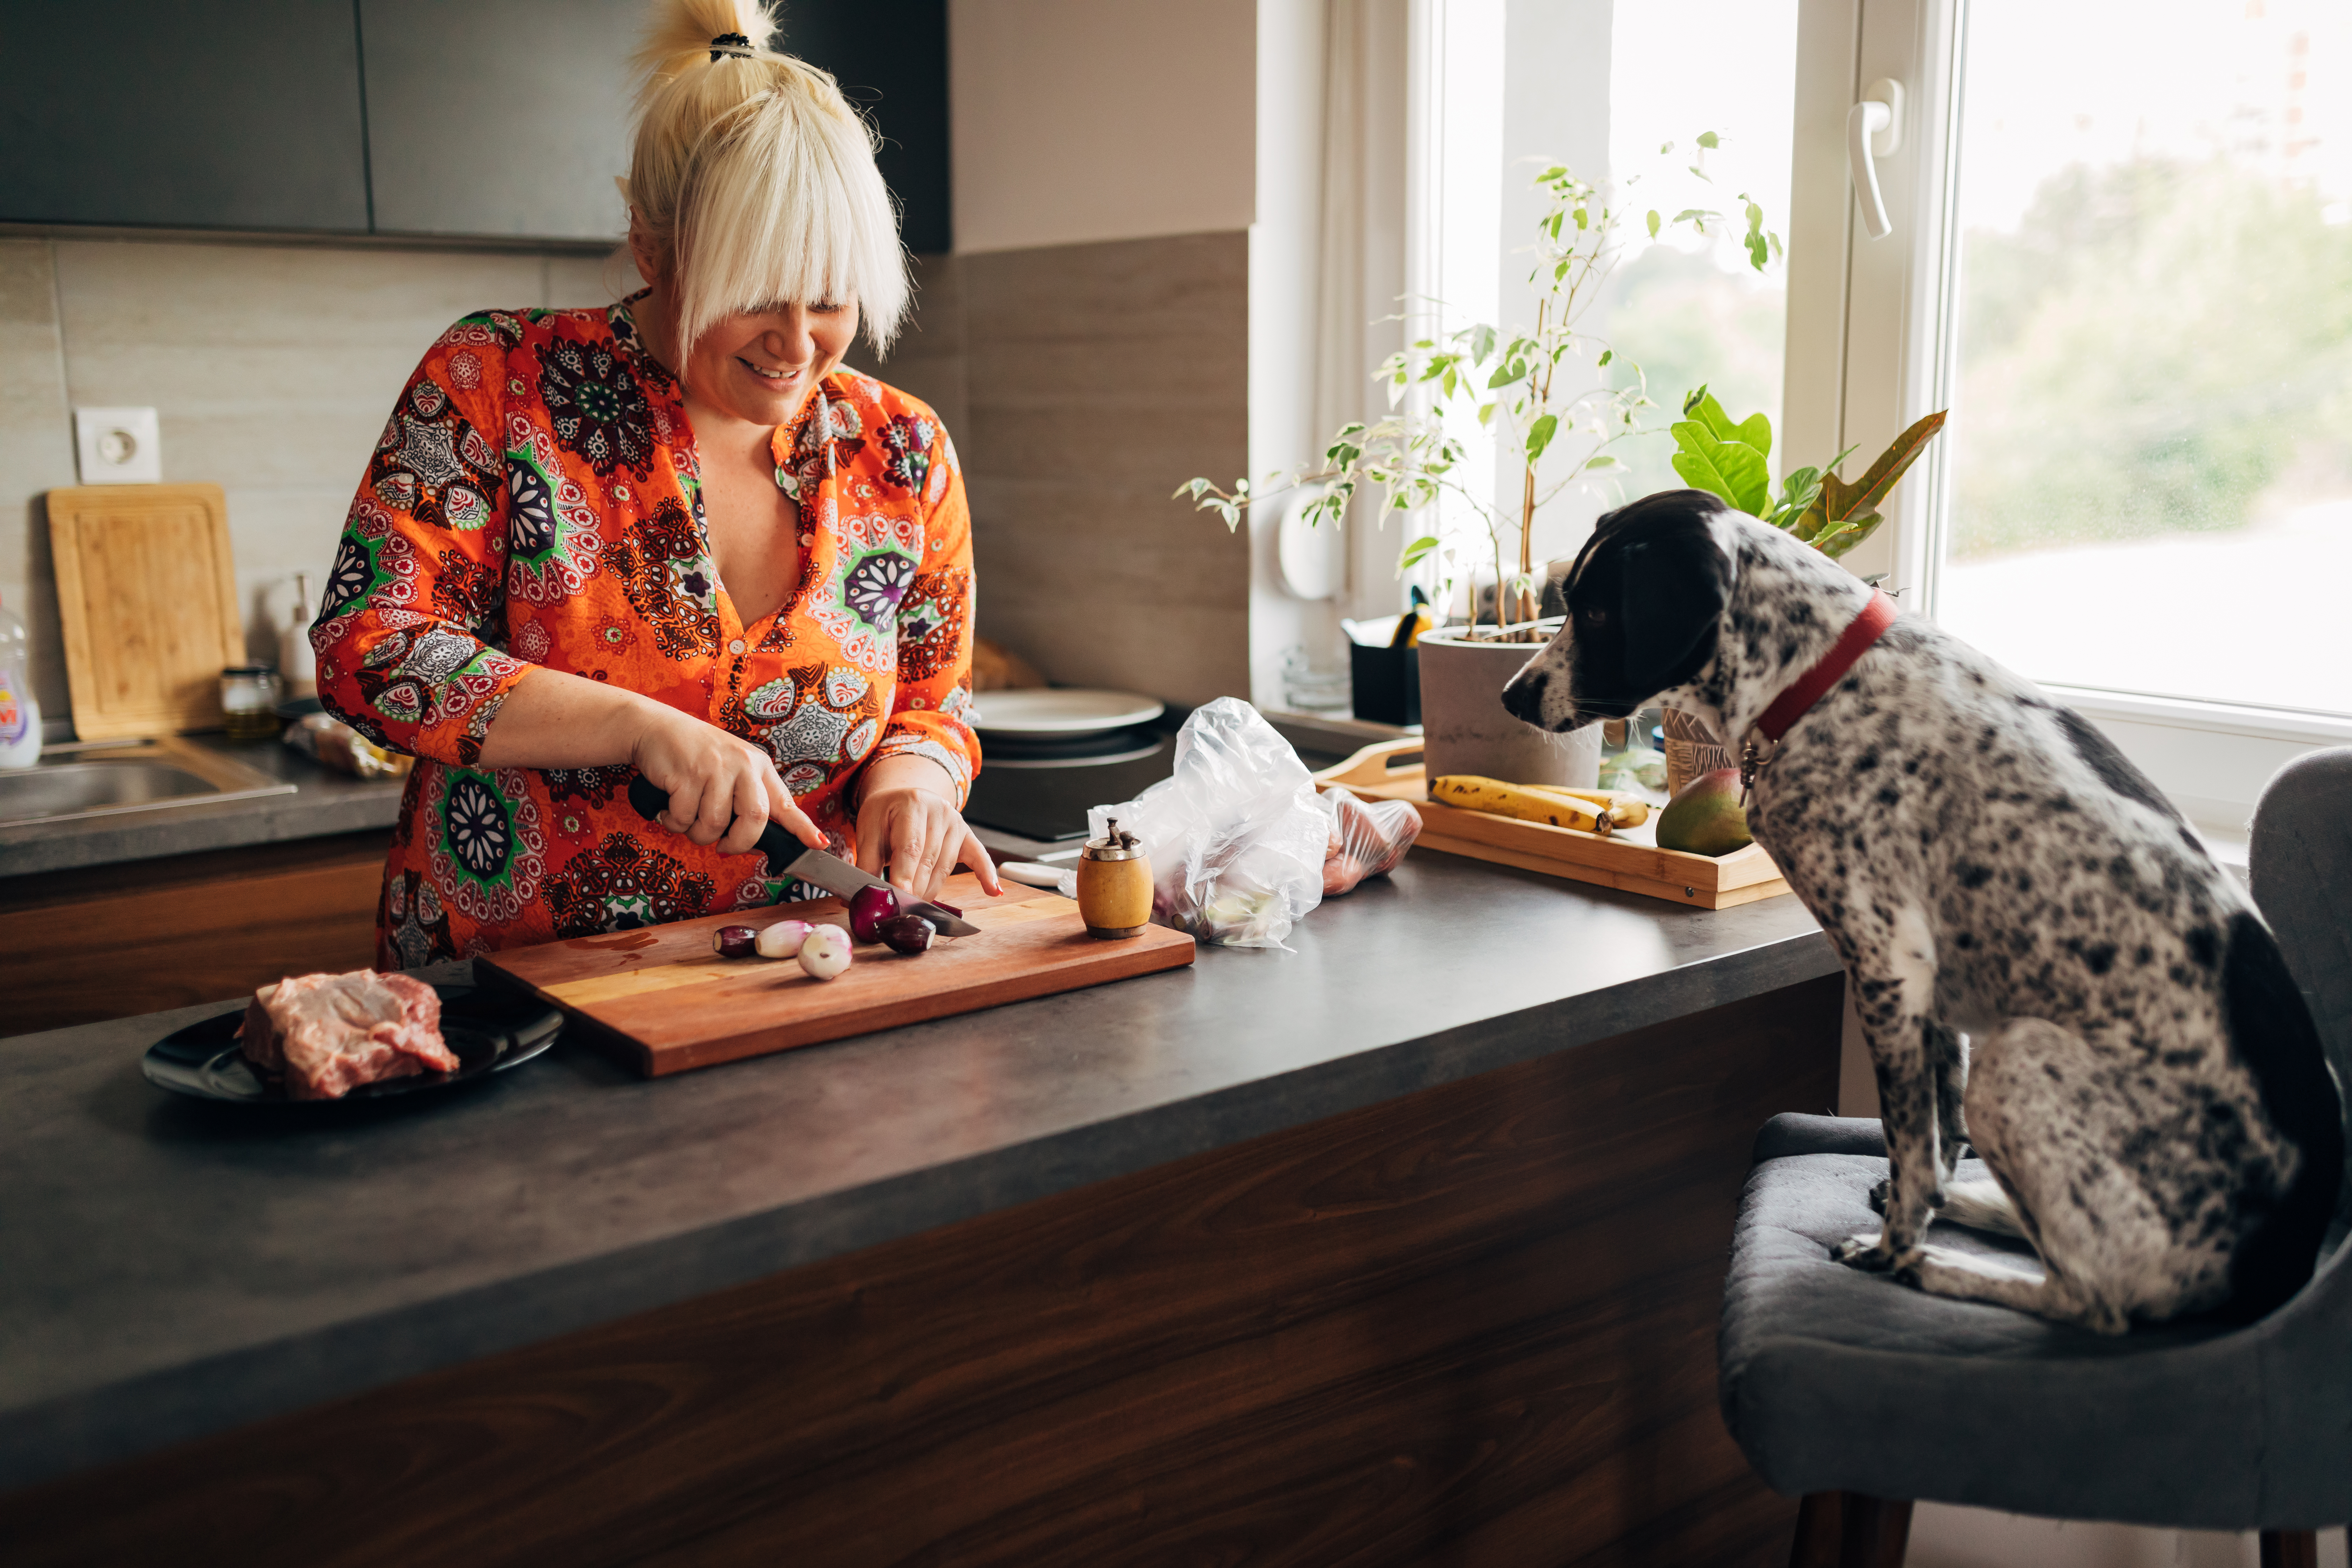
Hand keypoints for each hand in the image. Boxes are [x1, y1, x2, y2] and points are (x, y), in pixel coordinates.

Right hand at [629, 702, 821, 857]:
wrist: (655, 728)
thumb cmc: (695, 755)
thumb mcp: (731, 768)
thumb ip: (745, 799)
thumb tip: (755, 843)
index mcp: (758, 766)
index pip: (785, 803)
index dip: (802, 827)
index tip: (817, 844)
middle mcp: (742, 764)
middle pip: (755, 819)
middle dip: (738, 842)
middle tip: (723, 846)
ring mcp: (715, 768)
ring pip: (714, 825)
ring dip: (697, 833)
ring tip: (686, 815)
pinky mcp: (687, 774)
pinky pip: (684, 819)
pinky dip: (674, 822)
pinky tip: (668, 806)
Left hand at [855, 753, 1001, 901]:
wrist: (904, 796)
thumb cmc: (885, 814)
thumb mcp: (868, 830)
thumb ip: (866, 862)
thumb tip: (863, 896)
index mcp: (912, 804)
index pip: (910, 846)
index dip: (905, 874)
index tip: (900, 896)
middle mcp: (939, 810)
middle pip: (929, 861)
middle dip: (914, 889)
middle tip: (900, 909)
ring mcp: (956, 822)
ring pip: (945, 868)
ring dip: (929, 891)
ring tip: (914, 904)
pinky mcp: (967, 834)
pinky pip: (979, 857)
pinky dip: (987, 875)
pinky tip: (993, 892)